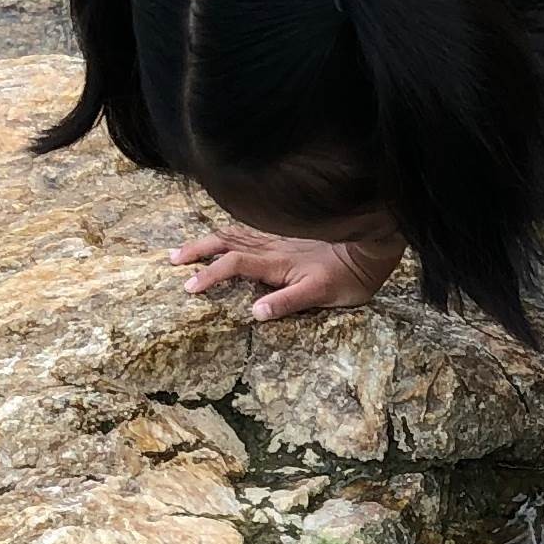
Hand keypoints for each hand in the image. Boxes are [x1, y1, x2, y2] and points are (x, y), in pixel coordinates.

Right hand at [170, 225, 396, 320]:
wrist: (371, 247)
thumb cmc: (349, 277)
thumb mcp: (321, 295)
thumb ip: (288, 302)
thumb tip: (255, 313)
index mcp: (276, 263)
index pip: (233, 265)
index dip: (209, 275)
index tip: (187, 287)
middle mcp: (272, 246)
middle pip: (225, 243)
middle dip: (197, 250)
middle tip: (171, 260)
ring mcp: (278, 238)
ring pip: (234, 233)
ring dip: (208, 240)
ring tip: (185, 248)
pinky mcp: (286, 234)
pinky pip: (249, 229)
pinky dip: (228, 232)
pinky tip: (222, 236)